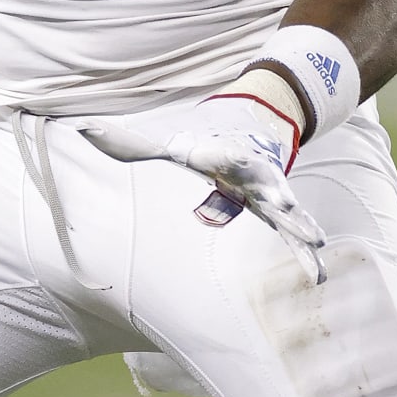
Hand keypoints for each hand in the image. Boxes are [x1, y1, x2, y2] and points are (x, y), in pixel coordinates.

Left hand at [83, 92, 327, 280]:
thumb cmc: (198, 139)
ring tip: (316, 245)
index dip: (221, 154)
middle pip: (265, 181)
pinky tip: (317, 272)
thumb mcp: (162, 139)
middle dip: (276, 193)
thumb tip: (80, 129)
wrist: (251, 123)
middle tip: (285, 204)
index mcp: (223, 152)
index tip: (221, 156)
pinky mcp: (278, 209)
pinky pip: (294, 232)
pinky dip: (304, 250)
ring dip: (300, 228)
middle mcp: (252, 172)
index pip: (223, 151)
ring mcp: (270, 191)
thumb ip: (123, 141)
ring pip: (289, 212)